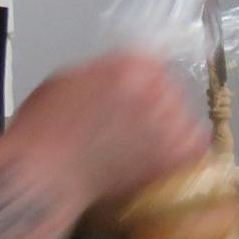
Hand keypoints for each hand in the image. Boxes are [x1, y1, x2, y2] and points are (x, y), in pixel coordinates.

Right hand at [4, 54, 209, 211]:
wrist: (44, 176)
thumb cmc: (43, 128)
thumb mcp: (70, 79)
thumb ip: (107, 69)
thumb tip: (127, 72)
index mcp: (132, 66)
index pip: (156, 62)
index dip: (143, 79)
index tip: (133, 93)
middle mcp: (157, 90)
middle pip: (170, 88)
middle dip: (154, 102)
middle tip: (131, 122)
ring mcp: (171, 122)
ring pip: (184, 115)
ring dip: (168, 125)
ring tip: (138, 142)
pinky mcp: (178, 155)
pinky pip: (195, 144)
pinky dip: (181, 149)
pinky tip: (158, 154)